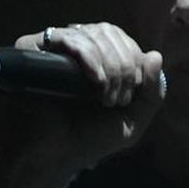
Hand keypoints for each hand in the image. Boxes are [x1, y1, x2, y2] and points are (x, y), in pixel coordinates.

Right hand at [1, 22, 163, 186]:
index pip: (122, 40)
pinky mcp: (33, 49)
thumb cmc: (89, 140)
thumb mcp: (132, 121)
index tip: (130, 93)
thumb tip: (155, 55)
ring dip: (108, 66)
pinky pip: (67, 37)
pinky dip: (88, 56)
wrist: (54, 154)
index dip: (133, 60)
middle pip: (109, 33)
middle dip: (123, 66)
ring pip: (92, 33)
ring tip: (104, 98)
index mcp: (99, 61)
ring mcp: (56, 49)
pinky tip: (94, 80)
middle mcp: (77, 50)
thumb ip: (151, 93)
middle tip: (116, 100)